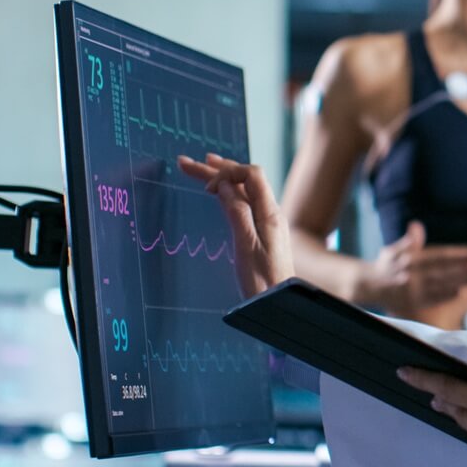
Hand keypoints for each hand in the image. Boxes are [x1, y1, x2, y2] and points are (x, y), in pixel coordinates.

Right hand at [177, 153, 293, 297]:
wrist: (279, 303)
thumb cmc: (262, 280)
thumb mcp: (246, 245)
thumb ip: (237, 212)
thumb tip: (226, 184)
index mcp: (269, 213)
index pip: (252, 175)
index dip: (228, 172)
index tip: (206, 187)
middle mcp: (270, 213)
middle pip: (245, 181)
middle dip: (218, 169)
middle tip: (187, 163)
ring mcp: (267, 222)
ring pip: (244, 191)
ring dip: (223, 177)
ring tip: (203, 166)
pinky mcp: (262, 232)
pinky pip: (245, 203)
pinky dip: (230, 193)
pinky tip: (221, 192)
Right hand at [365, 221, 466, 309]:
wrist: (368, 286)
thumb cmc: (384, 265)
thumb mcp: (392, 250)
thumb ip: (407, 241)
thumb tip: (416, 226)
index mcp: (409, 260)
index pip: (438, 257)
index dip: (457, 256)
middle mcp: (411, 276)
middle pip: (443, 272)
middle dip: (464, 270)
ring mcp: (412, 291)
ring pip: (440, 286)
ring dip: (459, 283)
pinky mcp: (411, 303)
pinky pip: (432, 300)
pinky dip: (446, 296)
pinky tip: (459, 292)